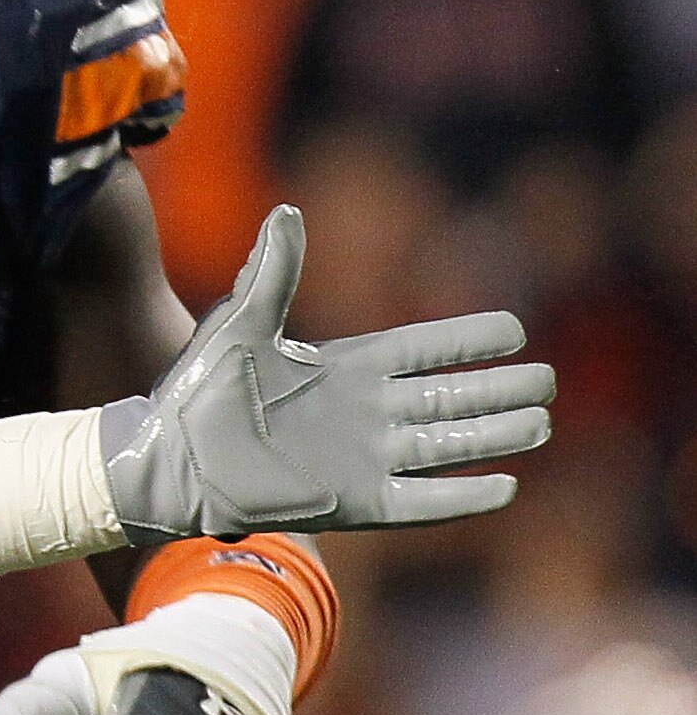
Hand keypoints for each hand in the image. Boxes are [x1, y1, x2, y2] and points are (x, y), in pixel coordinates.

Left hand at [104, 206, 552, 543]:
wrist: (166, 459)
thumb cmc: (196, 389)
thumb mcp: (238, 324)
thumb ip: (272, 273)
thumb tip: (288, 212)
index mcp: (343, 367)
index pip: (421, 349)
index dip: (466, 340)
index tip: (515, 329)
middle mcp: (362, 413)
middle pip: (448, 398)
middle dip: (498, 390)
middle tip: (548, 381)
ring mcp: (361, 458)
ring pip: (446, 446)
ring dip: (493, 436)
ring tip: (540, 426)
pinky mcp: (352, 503)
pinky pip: (420, 502)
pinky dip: (461, 497)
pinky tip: (504, 487)